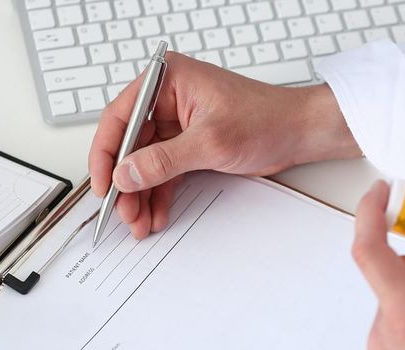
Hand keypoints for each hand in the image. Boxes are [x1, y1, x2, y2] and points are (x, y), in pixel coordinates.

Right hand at [89, 53, 360, 238]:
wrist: (300, 132)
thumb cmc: (267, 119)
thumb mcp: (210, 142)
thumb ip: (164, 160)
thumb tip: (126, 174)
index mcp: (168, 80)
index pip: (120, 116)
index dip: (106, 153)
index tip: (103, 184)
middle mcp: (169, 98)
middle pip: (131, 144)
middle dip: (127, 182)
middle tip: (122, 213)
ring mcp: (179, 122)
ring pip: (146, 162)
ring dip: (142, 193)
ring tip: (139, 222)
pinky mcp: (191, 143)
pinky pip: (165, 170)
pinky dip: (160, 193)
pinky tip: (156, 214)